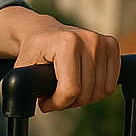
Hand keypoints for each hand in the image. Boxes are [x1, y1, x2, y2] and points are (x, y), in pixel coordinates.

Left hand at [0, 6, 120, 112]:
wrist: (44, 31)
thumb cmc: (33, 52)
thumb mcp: (23, 68)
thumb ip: (25, 85)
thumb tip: (39, 103)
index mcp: (66, 42)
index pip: (71, 90)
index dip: (57, 103)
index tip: (45, 102)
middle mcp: (88, 39)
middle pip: (87, 93)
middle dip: (69, 102)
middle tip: (54, 95)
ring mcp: (102, 41)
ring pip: (101, 91)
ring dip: (83, 98)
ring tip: (66, 88)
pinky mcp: (112, 45)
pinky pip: (110, 84)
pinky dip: (97, 90)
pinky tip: (82, 82)